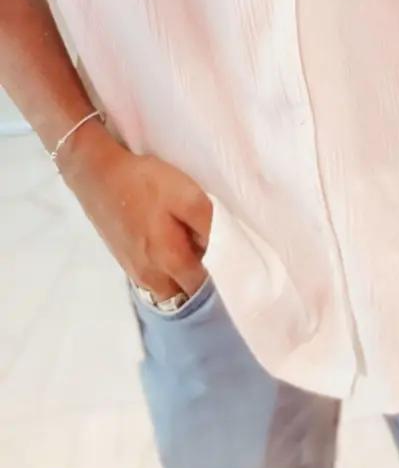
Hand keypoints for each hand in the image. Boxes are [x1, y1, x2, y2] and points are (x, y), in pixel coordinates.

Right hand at [61, 125, 211, 302]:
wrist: (97, 175)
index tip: (231, 262)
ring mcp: (135, 272)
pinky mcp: (125, 262)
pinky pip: (153, 278)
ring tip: (192, 249)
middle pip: (184, 292)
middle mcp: (151, 276)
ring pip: (168, 288)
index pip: (203, 287)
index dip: (220, 278)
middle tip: (213, 255)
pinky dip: (165, 271)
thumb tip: (221, 249)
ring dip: (181, 277)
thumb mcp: (187, 196)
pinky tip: (169, 245)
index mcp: (170, 261)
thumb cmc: (145, 183)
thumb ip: (208, 226)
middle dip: (200, 281)